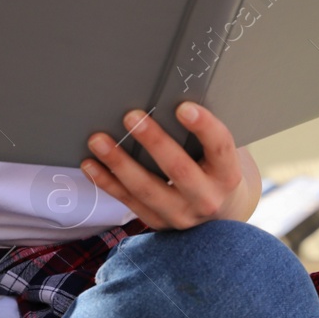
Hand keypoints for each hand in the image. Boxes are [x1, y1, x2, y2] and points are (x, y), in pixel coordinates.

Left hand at [82, 101, 260, 229]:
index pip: (220, 148)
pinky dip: (107, 182)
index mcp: (228, 175)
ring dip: (119, 162)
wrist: (220, 216)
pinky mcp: (157, 222)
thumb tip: (172, 95)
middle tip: (131, 116)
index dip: (204, 127)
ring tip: (98, 140)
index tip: (184, 107)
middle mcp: (206, 199)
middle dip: (153, 141)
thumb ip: (204, 135)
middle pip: (178, 170)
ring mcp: (180, 215)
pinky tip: (91, 164)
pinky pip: (128, 201)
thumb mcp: (222, 156)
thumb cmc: (217, 171)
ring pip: (146, 189)